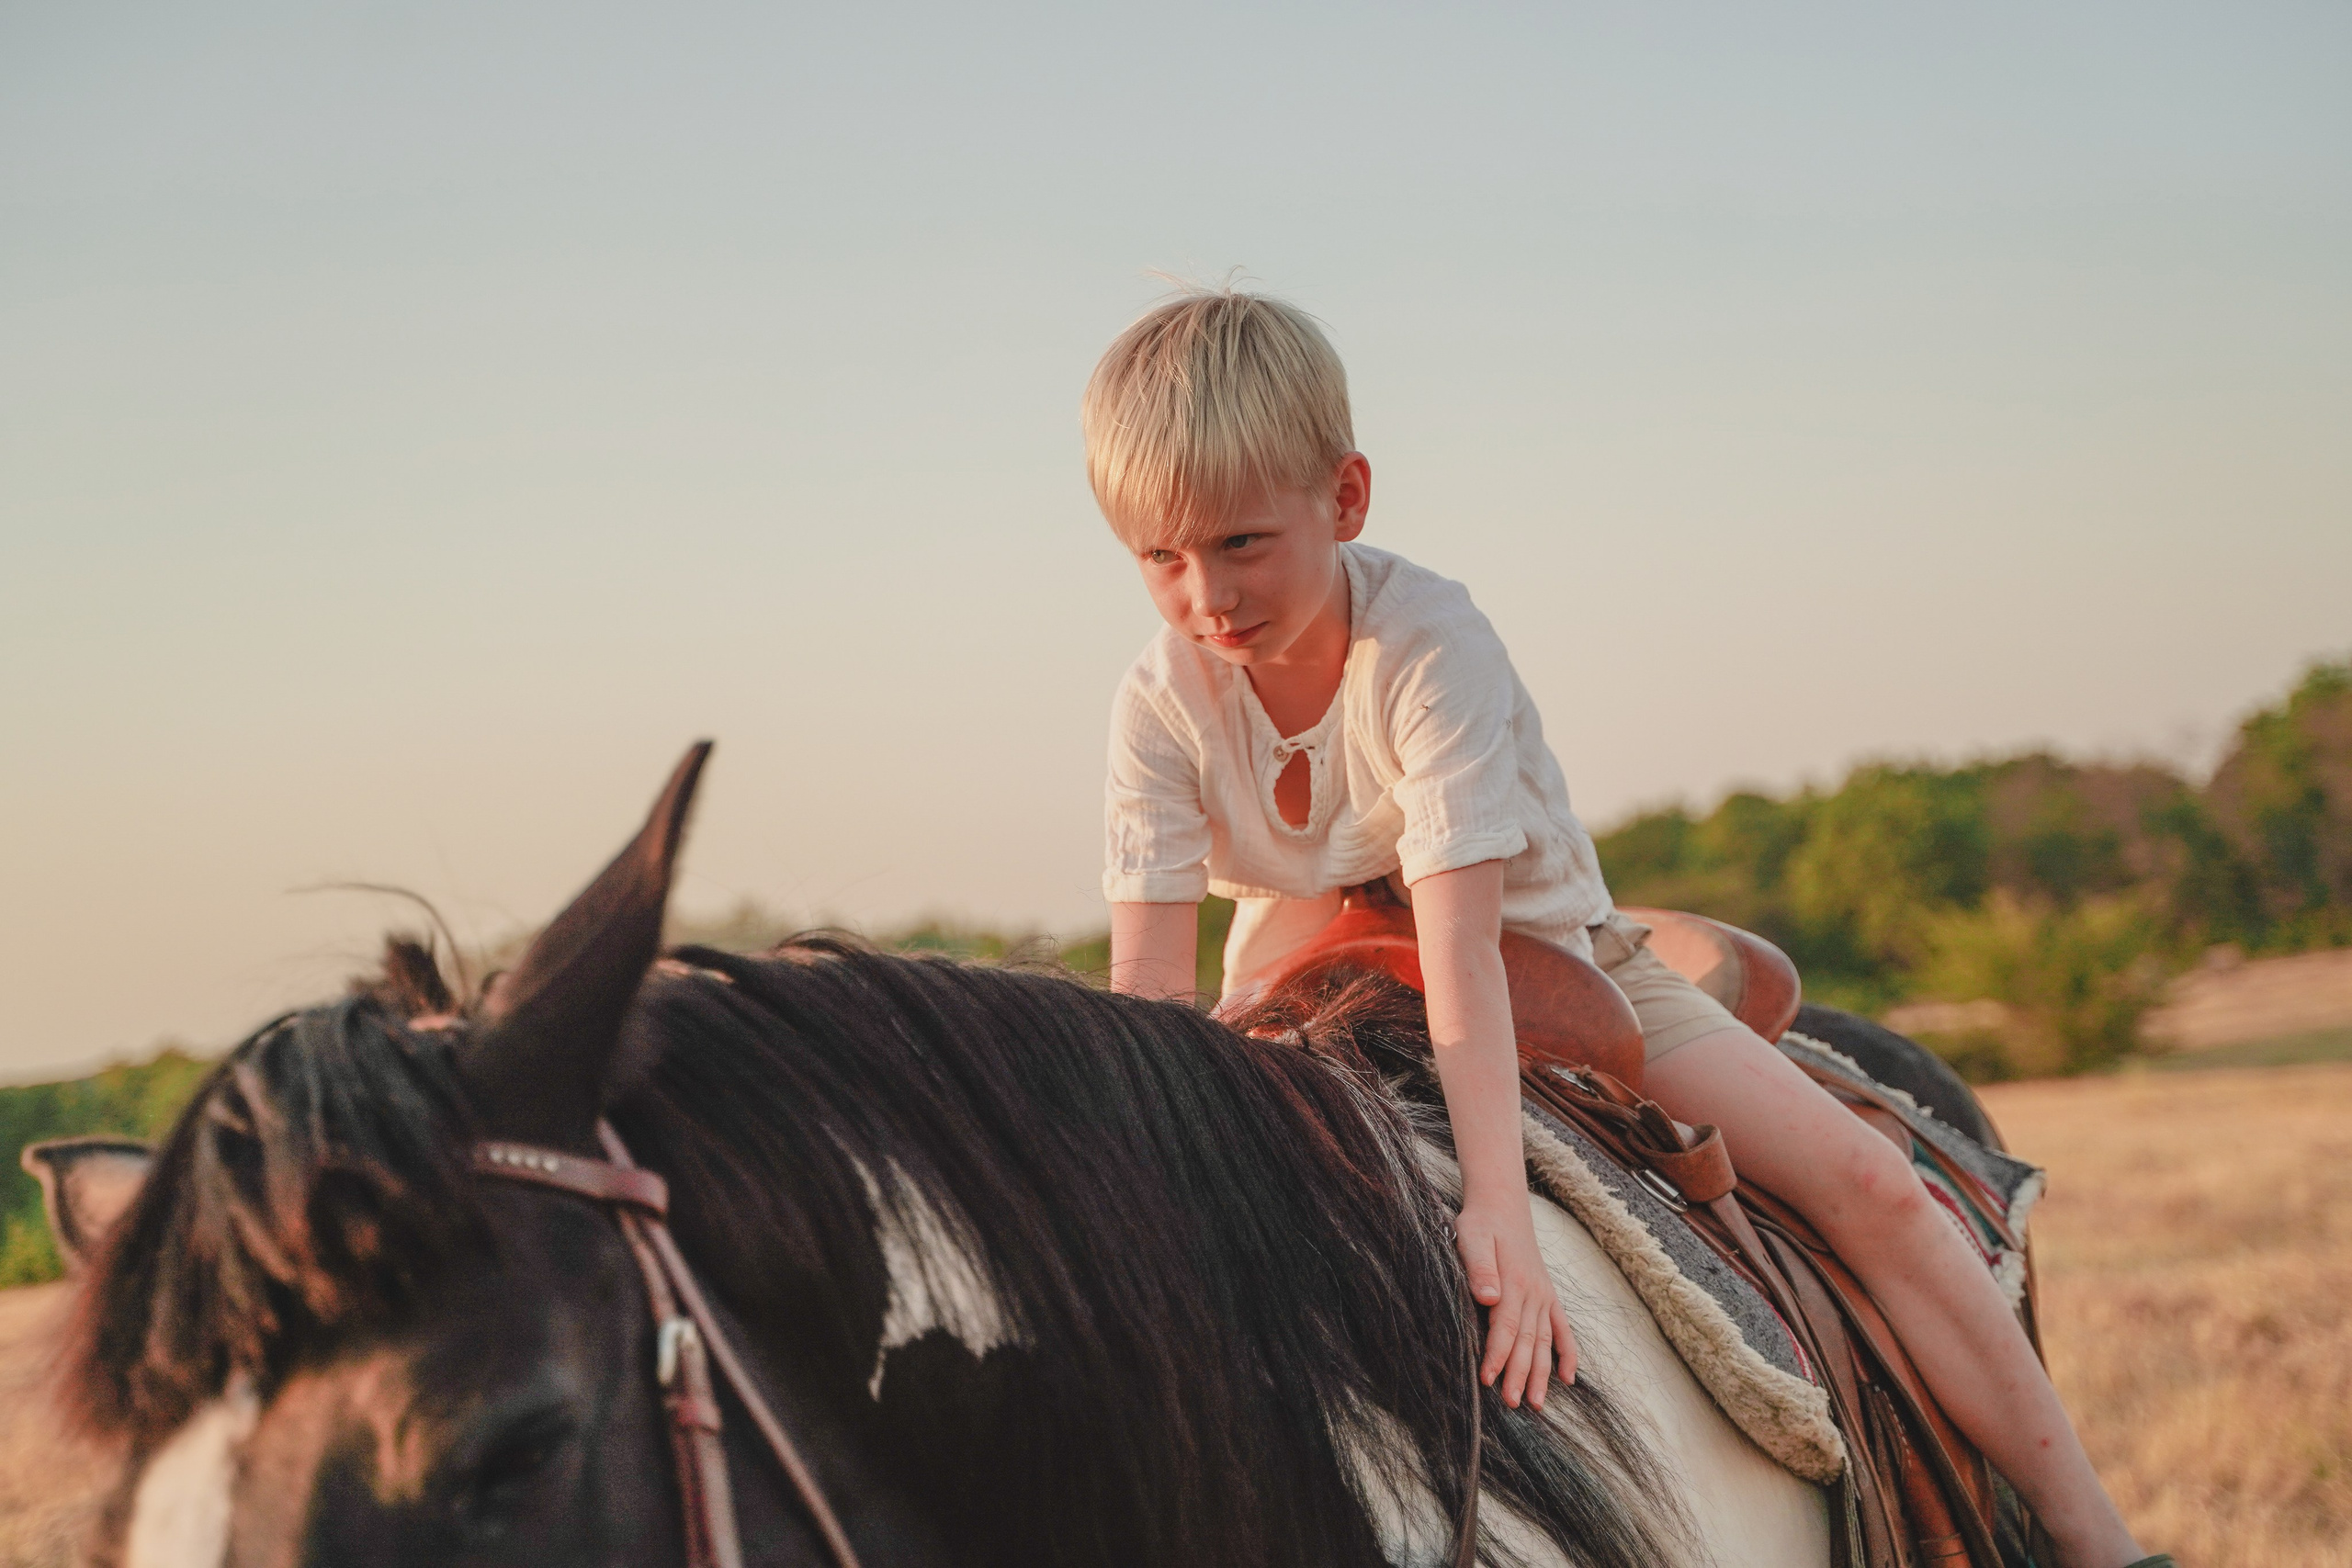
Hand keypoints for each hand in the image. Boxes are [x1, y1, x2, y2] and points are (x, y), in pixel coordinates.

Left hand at [1455, 1196, 1577, 1410]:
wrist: (1502, 1205)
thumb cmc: (1480, 1224)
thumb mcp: (1471, 1237)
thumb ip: (1479, 1268)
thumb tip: (1488, 1297)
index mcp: (1512, 1282)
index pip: (1505, 1327)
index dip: (1497, 1355)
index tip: (1488, 1380)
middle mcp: (1532, 1292)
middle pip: (1526, 1341)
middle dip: (1519, 1374)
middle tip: (1512, 1404)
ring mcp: (1543, 1295)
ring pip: (1544, 1341)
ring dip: (1541, 1373)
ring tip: (1536, 1404)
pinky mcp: (1548, 1295)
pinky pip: (1563, 1328)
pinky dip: (1568, 1353)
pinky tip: (1569, 1378)